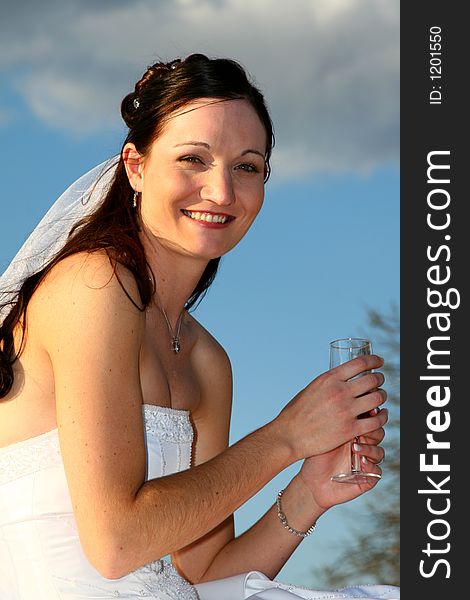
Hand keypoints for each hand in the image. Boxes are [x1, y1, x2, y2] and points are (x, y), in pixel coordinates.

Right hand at [272, 355, 387, 461]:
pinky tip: (381, 416)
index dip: (374, 360)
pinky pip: (376, 421)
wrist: (289, 435)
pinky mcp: (350, 429)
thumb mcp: (311, 388)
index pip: (360, 363)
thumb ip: (329, 384)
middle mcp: (340, 392)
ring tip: (380, 397)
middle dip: (379, 379)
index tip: (380, 361)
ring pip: (377, 398)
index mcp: (329, 379)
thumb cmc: (296, 412)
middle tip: (380, 381)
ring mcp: (346, 411)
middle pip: (372, 379)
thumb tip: (342, 380)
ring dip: (382, 396)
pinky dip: (381, 417)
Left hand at [297, 420, 386, 510]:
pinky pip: (377, 470)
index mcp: (353, 434)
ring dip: (369, 448)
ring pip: (379, 452)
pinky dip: (370, 465)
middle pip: (378, 434)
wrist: (312, 483)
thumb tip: (348, 407)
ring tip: (355, 448)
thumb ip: (338, 425)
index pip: (368, 421)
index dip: (371, 416)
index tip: (368, 412)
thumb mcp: (325, 438)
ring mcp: (365, 462)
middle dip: (373, 430)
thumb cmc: (315, 458)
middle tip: (362, 431)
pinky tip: (360, 463)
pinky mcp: (367, 478)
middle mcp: (362, 446)